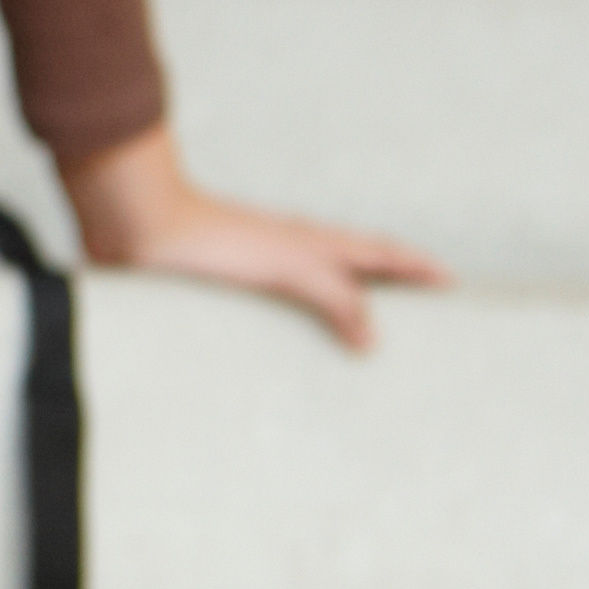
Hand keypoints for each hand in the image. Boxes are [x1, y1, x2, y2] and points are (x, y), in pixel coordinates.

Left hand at [61, 125, 442, 353]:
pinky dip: (290, 334)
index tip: (454, 284)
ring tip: (359, 360)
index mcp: (313, 242)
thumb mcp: (286, 266)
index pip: (381, 253)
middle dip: (389, 296)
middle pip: (352, 274)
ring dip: (338, 320)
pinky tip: (281, 363)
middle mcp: (290, 254)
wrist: (134, 226)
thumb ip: (334, 296)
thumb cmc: (209, 238)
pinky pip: (271, 315)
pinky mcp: (221, 290)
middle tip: (419, 330)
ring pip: (312, 296)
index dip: (418, 267)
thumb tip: (375, 340)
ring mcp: (256, 271)